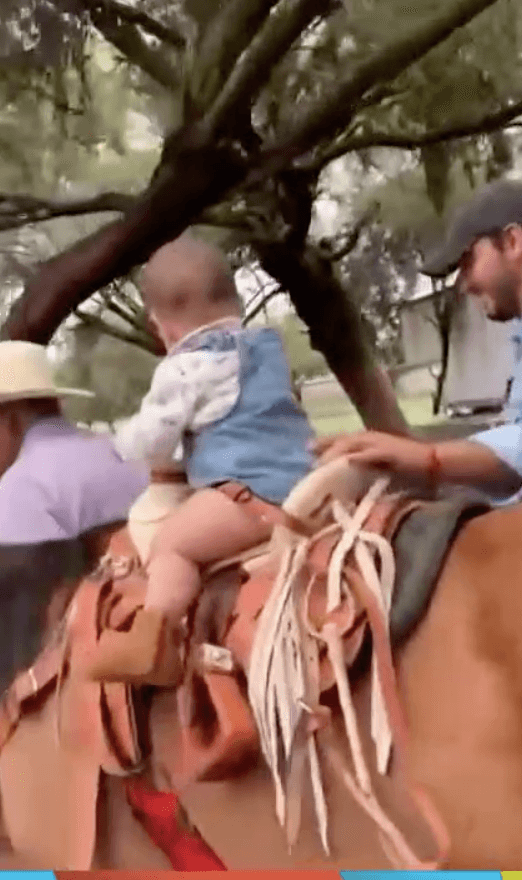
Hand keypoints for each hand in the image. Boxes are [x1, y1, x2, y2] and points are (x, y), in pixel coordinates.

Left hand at [313, 431, 432, 478]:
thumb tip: (349, 475)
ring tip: (320, 462)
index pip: (343, 440)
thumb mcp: (381, 467)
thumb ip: (365, 468)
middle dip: (324, 446)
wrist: (433, 462)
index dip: (325, 443)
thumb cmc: (408, 467)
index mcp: (369, 441)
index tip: (308, 449)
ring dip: (335, 452)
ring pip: (351, 445)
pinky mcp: (389, 452)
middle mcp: (371, 438)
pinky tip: (347, 461)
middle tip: (307, 452)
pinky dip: (358, 457)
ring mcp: (379, 443)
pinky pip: (370, 454)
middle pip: (342, 440)